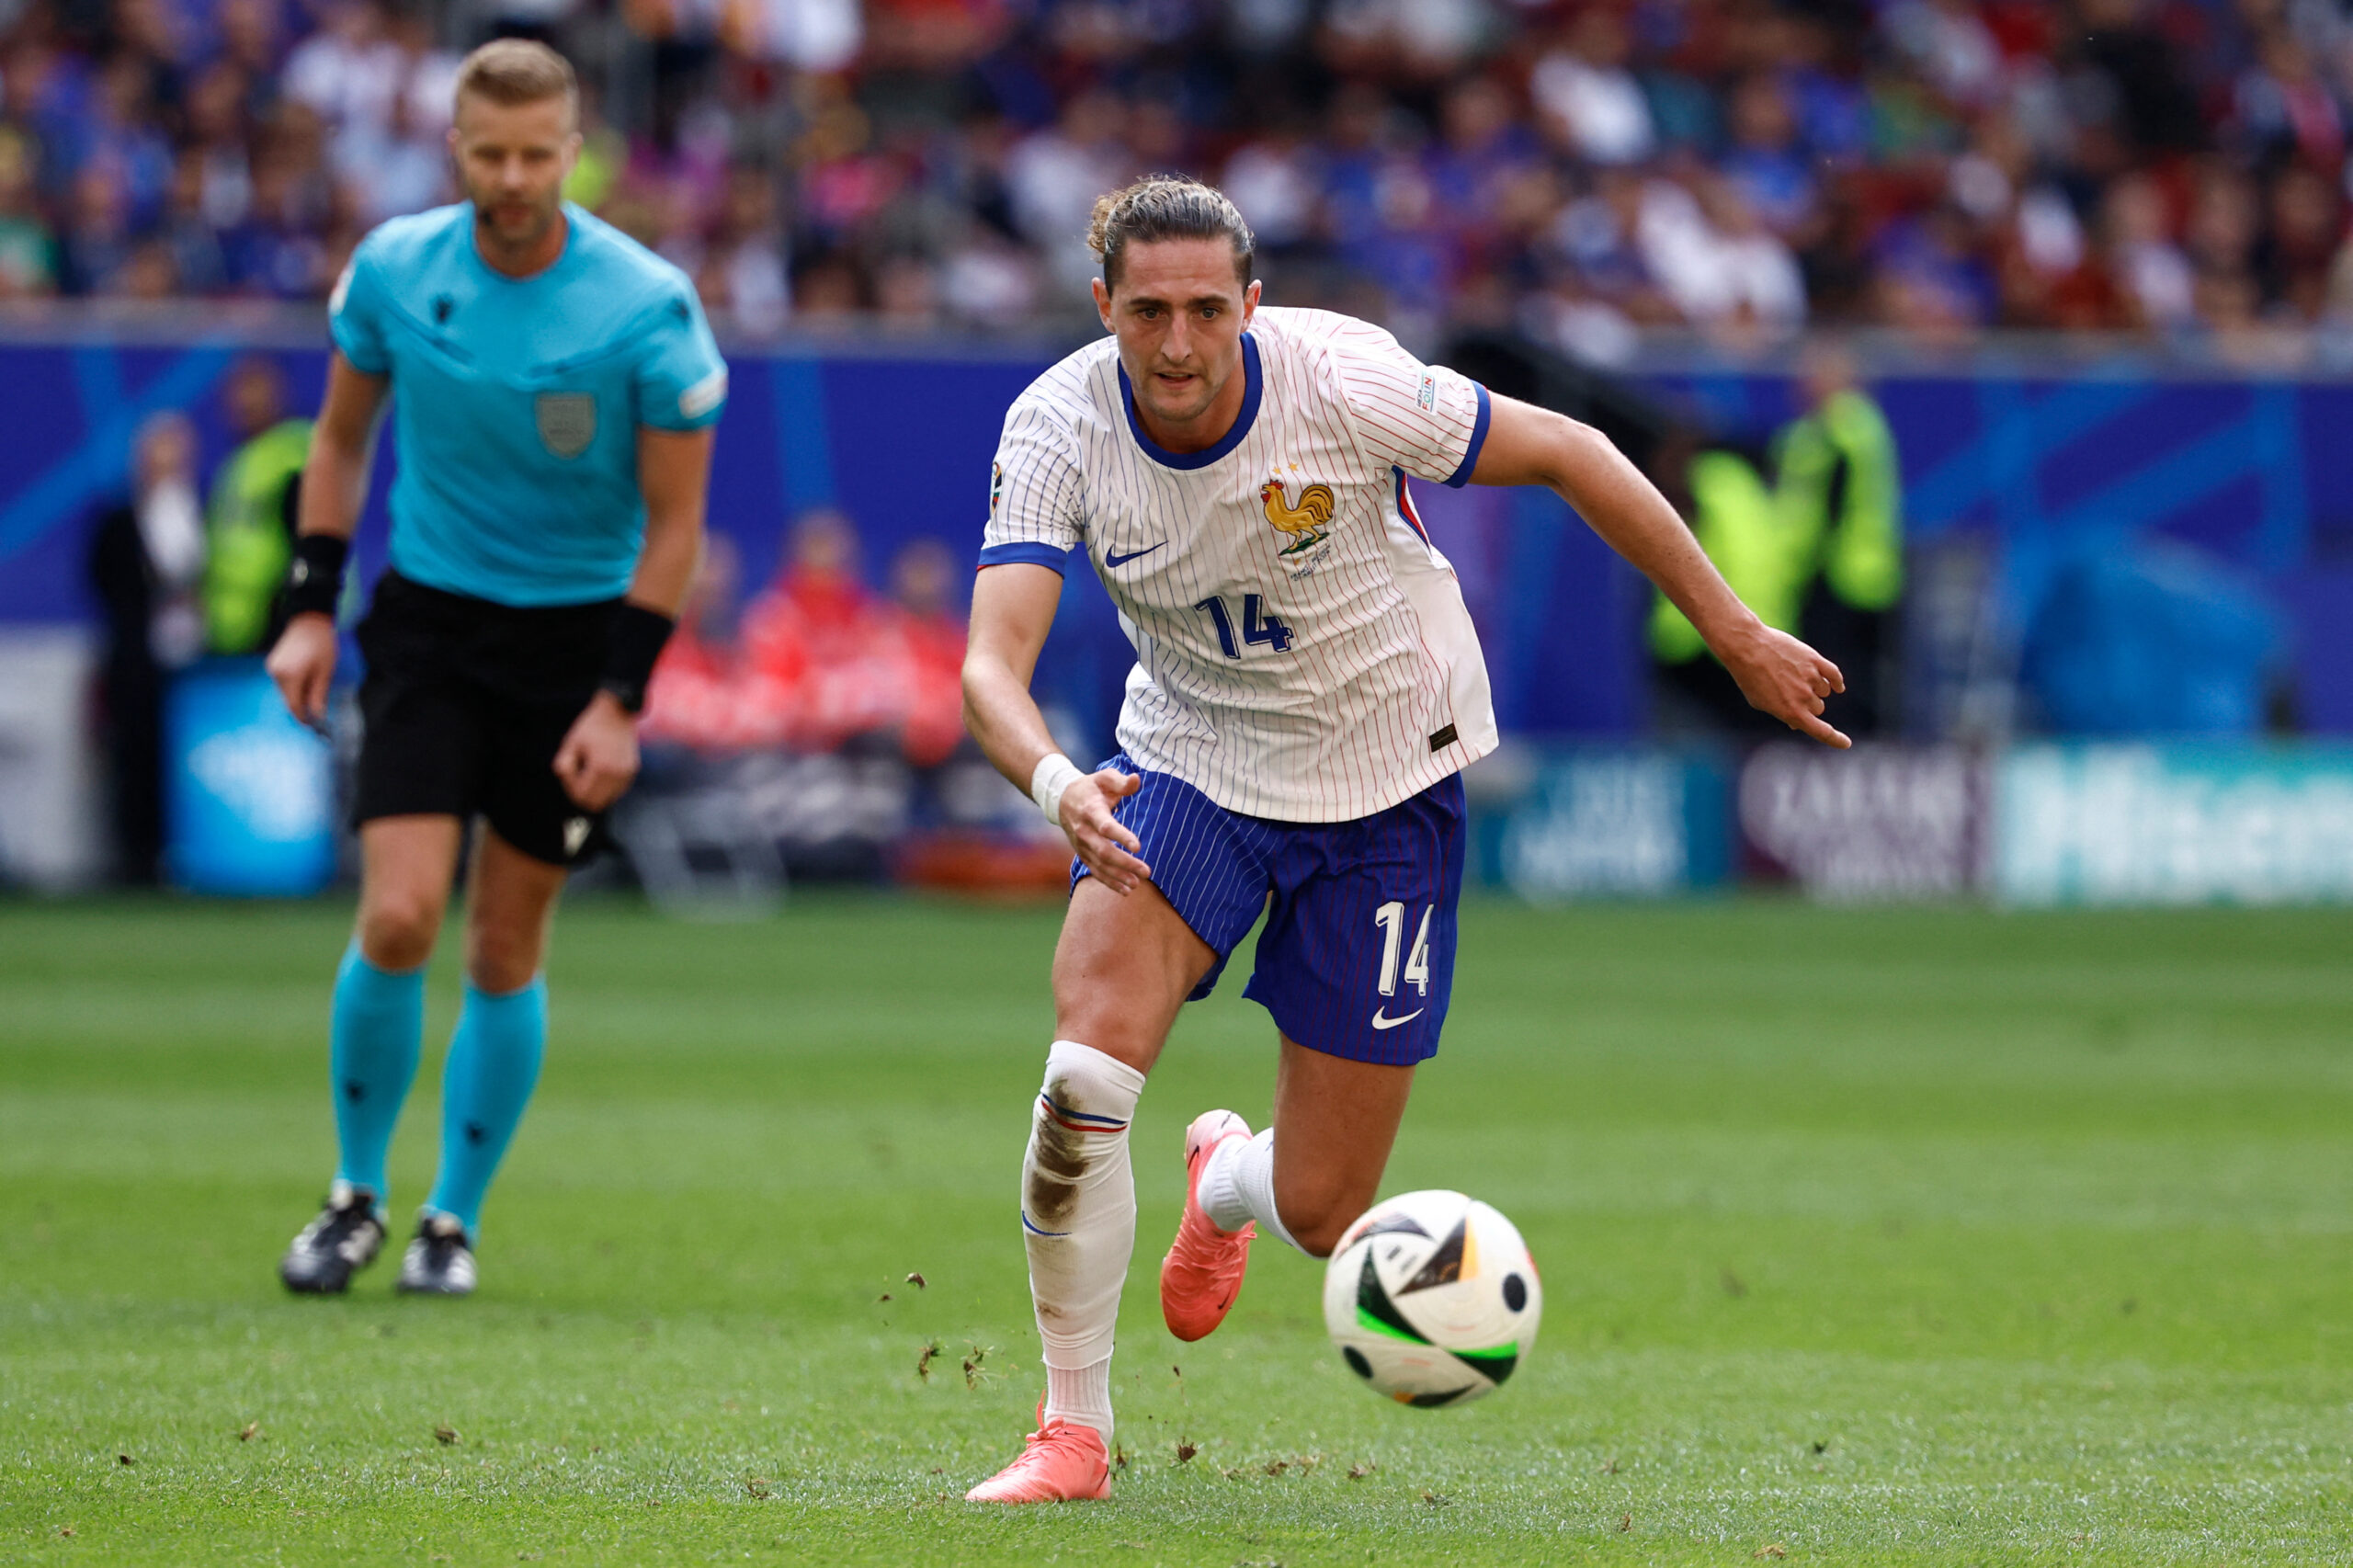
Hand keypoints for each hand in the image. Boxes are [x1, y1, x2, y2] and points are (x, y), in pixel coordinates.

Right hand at [265, 613, 337, 729]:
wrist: (309, 620)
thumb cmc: (322, 644)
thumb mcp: (325, 672)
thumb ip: (319, 695)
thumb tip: (317, 715)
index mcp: (289, 676)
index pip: (293, 705)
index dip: (303, 718)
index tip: (314, 726)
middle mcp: (276, 673)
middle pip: (288, 700)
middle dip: (301, 708)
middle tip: (317, 713)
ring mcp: (272, 667)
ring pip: (285, 692)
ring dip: (298, 696)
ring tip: (314, 695)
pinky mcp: (273, 663)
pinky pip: (283, 682)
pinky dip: (293, 687)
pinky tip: (306, 683)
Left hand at [553, 691, 640, 810]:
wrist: (617, 711)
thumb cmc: (592, 725)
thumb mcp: (571, 742)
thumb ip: (563, 764)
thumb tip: (563, 778)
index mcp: (601, 767)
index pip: (582, 795)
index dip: (570, 787)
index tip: (568, 771)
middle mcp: (617, 775)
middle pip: (595, 803)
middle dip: (582, 793)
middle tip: (576, 776)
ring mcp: (627, 774)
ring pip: (607, 799)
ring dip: (595, 791)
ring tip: (588, 770)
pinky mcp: (632, 771)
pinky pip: (616, 791)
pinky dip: (605, 787)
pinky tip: (599, 771)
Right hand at [1061, 767, 1151, 893]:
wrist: (1062, 799)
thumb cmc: (1091, 787)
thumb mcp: (1104, 777)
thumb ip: (1121, 781)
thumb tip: (1136, 780)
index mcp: (1091, 810)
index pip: (1105, 826)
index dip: (1121, 836)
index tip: (1138, 847)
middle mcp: (1084, 831)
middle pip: (1104, 851)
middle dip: (1125, 863)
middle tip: (1147, 871)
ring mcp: (1081, 845)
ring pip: (1100, 865)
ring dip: (1119, 876)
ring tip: (1137, 883)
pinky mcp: (1082, 854)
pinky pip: (1095, 871)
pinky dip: (1109, 882)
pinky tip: (1126, 890)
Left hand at [1717, 619, 1850, 748]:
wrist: (1746, 647)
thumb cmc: (1749, 677)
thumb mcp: (1760, 702)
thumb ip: (1782, 713)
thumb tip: (1797, 724)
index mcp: (1790, 712)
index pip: (1820, 731)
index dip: (1835, 739)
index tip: (1846, 744)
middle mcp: (1804, 697)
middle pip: (1818, 708)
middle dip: (1808, 705)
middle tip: (1790, 693)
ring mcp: (1811, 677)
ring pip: (1825, 691)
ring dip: (1815, 689)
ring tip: (1796, 679)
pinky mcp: (1814, 659)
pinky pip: (1834, 674)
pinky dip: (1837, 682)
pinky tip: (1837, 686)